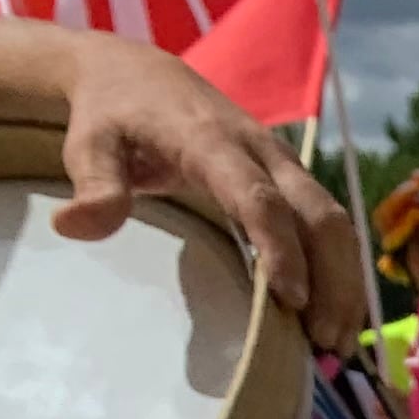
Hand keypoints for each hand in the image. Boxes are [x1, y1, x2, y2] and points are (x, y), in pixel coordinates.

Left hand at [48, 36, 358, 348]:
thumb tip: (73, 226)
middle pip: (319, 215)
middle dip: (332, 279)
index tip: (290, 301)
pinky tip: (337, 316)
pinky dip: (341, 272)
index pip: (258, 197)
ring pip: (336, 223)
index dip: (280, 247)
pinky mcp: (293, 180)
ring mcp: (284, 165)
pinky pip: (331, 226)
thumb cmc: (113, 116)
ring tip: (338, 343)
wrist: (140, 74)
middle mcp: (263, 151)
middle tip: (326, 344)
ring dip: (346, 284)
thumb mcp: (89, 145)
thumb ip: (92, 186)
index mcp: (212, 141)